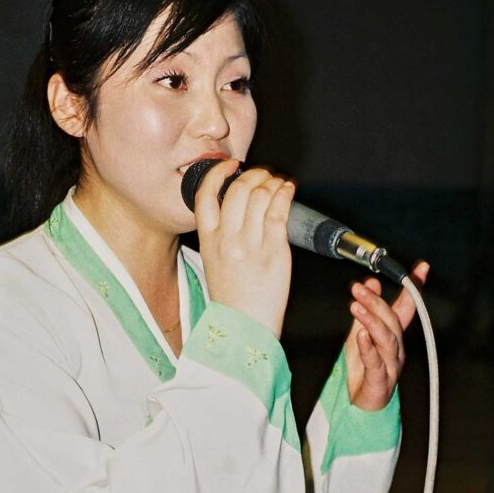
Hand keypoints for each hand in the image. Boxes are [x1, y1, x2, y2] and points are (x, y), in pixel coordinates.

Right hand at [194, 160, 295, 338]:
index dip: (217, 173)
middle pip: (238, 189)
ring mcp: (251, 244)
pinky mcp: (274, 249)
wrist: (246, 327)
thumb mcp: (214, 261)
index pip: (205, 195)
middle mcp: (227, 239)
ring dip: (272, 182)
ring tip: (278, 183)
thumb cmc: (233, 297)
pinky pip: (279, 210)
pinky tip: (288, 190)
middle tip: (262, 174)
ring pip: (260, 195)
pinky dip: (285, 193)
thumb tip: (239, 203)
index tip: (229, 165)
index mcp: (208, 240)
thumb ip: (221, 232)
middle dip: (253, 174)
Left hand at [344, 261, 428, 410]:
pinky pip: (376, 363)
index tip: (421, 268)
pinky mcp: (380, 382)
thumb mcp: (361, 333)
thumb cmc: (364, 370)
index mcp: (395, 336)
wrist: (362, 407)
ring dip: (372, 320)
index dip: (413, 288)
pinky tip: (361, 336)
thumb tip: (370, 282)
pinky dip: (368, 348)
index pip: (407, 308)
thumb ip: (367, 310)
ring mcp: (391, 366)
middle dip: (377, 302)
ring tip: (357, 306)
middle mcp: (397, 349)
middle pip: (392, 321)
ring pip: (386, 339)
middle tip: (359, 287)